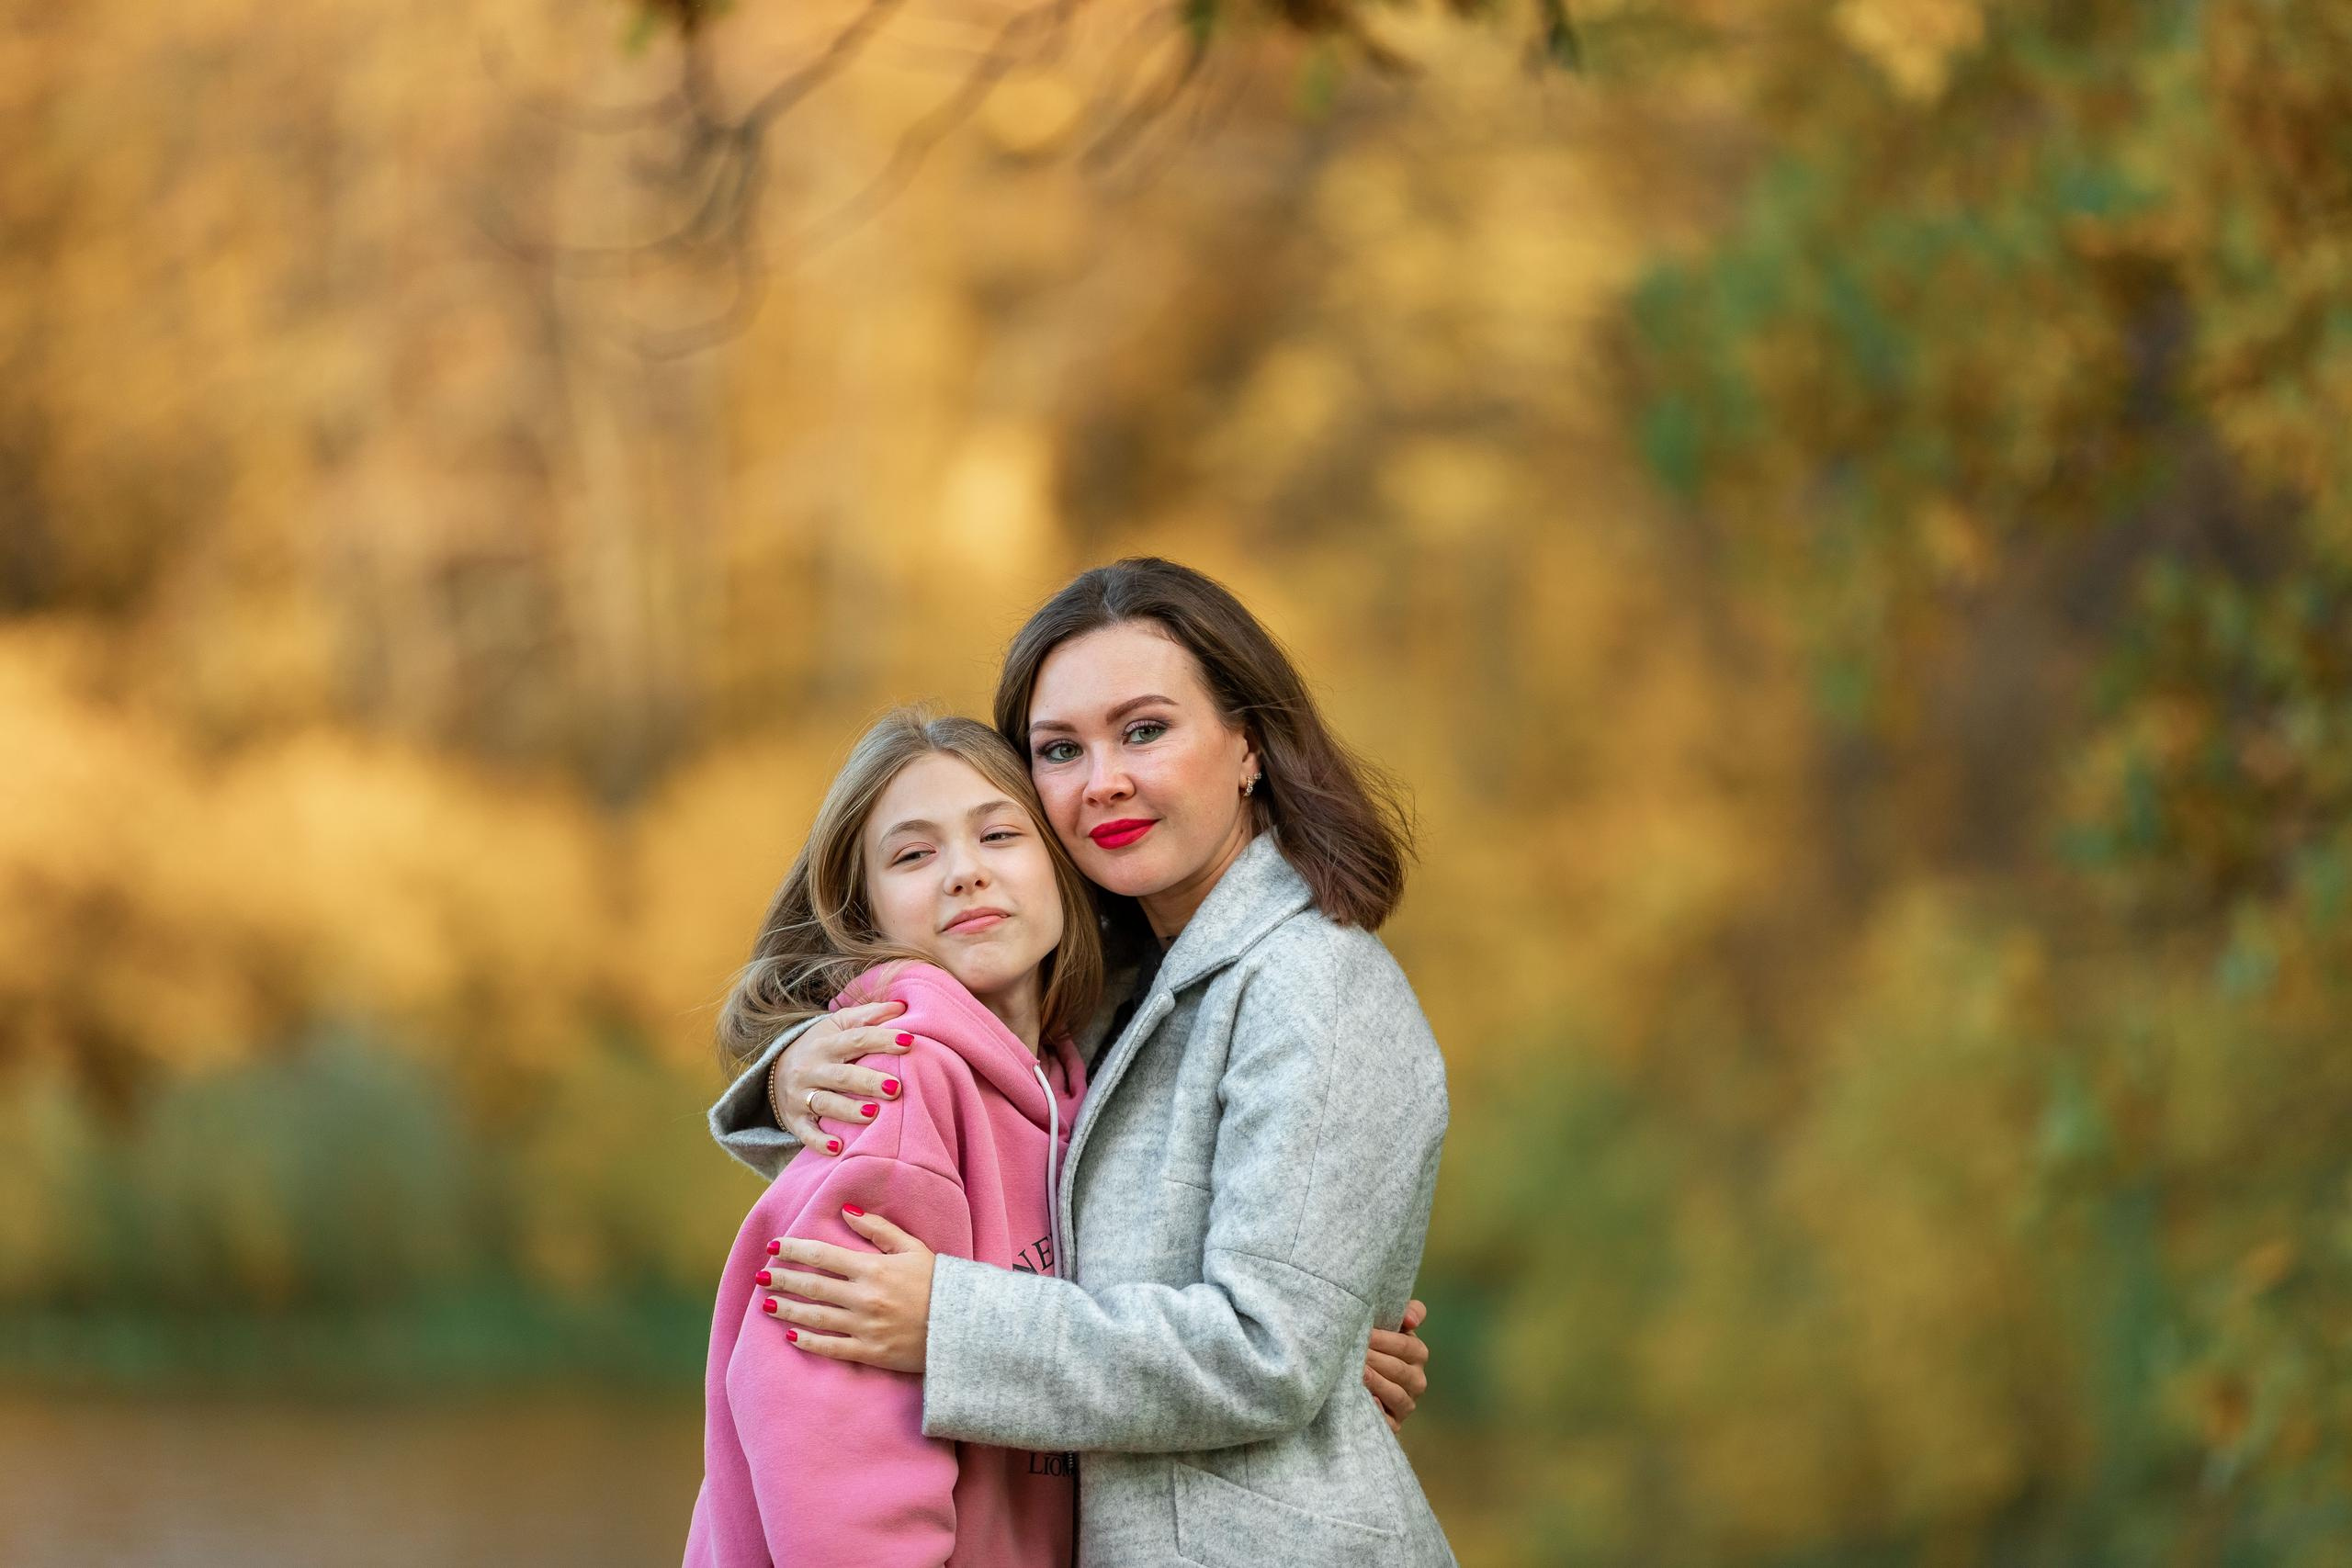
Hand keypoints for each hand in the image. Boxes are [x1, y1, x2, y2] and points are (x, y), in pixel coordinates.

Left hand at [760, 1208, 935, 1372]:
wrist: (962, 1327)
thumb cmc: (938, 1282)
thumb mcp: (913, 1248)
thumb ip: (879, 1229)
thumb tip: (847, 1212)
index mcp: (873, 1268)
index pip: (823, 1256)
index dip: (794, 1250)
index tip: (774, 1247)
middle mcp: (864, 1297)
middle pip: (812, 1286)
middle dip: (782, 1280)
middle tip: (759, 1276)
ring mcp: (865, 1327)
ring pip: (815, 1317)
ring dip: (787, 1309)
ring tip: (766, 1304)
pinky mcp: (870, 1352)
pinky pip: (831, 1347)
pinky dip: (808, 1341)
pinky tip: (790, 1335)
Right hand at [774, 1001, 911, 1153]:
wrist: (772, 1071)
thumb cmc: (819, 1047)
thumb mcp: (837, 1025)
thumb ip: (868, 1015)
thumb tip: (902, 1006)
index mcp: (827, 1044)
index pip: (857, 1039)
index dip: (882, 1039)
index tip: (910, 1042)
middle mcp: (813, 1069)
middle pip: (843, 1075)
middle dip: (869, 1081)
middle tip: (896, 1087)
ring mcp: (802, 1096)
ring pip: (826, 1103)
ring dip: (849, 1110)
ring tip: (874, 1114)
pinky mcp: (796, 1121)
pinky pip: (806, 1134)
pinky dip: (820, 1142)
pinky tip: (837, 1148)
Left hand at [1364, 1298, 1429, 1431]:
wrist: (1360, 1370)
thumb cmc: (1375, 1342)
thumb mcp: (1392, 1323)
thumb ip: (1409, 1311)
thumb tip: (1410, 1319)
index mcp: (1418, 1353)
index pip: (1405, 1346)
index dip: (1383, 1339)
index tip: (1364, 1333)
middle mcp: (1417, 1380)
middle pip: (1398, 1370)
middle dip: (1375, 1359)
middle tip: (1353, 1351)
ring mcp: (1406, 1403)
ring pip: (1396, 1395)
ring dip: (1377, 1383)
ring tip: (1359, 1373)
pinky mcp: (1394, 1423)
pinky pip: (1390, 1422)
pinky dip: (1379, 1412)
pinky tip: (1368, 1401)